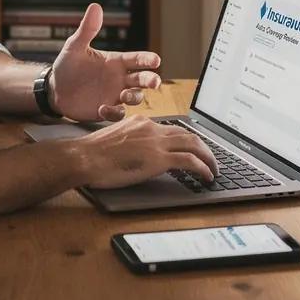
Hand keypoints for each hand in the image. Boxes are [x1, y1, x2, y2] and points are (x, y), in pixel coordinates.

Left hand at [48, 3, 160, 121]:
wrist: (54, 89)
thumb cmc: (67, 66)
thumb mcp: (75, 46)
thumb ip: (87, 29)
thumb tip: (95, 6)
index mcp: (115, 61)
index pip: (136, 59)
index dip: (147, 59)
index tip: (155, 59)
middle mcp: (119, 78)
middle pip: (142, 79)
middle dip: (151, 80)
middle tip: (155, 82)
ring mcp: (114, 95)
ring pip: (135, 97)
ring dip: (134, 97)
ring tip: (124, 96)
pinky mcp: (106, 109)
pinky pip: (117, 113)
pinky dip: (114, 112)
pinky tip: (103, 108)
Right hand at [76, 116, 218, 187]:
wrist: (85, 157)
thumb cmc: (93, 153)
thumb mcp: (116, 140)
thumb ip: (131, 142)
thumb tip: (138, 154)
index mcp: (142, 122)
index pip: (172, 128)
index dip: (187, 139)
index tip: (194, 148)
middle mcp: (152, 128)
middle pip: (188, 134)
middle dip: (203, 147)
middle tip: (210, 159)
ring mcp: (156, 143)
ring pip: (194, 144)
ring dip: (209, 157)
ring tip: (214, 169)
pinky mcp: (158, 159)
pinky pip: (190, 161)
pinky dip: (203, 168)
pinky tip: (207, 176)